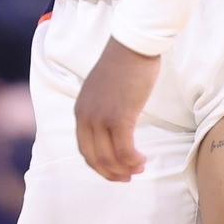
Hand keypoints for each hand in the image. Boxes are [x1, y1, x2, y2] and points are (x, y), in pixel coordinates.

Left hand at [76, 38, 159, 181]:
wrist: (132, 47)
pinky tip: (143, 160)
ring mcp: (101, 117)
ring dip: (125, 168)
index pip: (84, 149)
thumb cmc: (123, 66)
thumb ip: (103, 110)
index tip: (115, 170)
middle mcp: (86, 116)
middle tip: (129, 176)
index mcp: (80, 111)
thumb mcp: (103, 91)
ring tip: (140, 167)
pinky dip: (133, 160)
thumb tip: (114, 129)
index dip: (100, 165)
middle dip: (111, 172)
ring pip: (110, 157)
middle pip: (94, 157)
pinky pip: (124, 150)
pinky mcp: (119, 117)